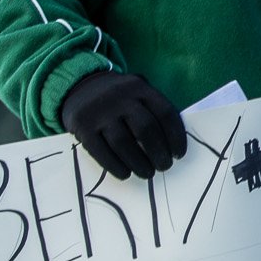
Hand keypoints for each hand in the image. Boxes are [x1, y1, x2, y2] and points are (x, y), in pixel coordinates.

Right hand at [60, 72, 186, 180]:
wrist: (80, 86)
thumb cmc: (119, 98)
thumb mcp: (138, 93)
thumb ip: (154, 111)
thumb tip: (172, 146)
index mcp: (139, 87)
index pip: (165, 113)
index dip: (176, 137)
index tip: (179, 154)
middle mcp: (120, 97)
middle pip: (146, 129)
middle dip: (159, 153)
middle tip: (164, 166)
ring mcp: (99, 111)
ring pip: (123, 143)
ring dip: (139, 163)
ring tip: (147, 173)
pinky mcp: (82, 126)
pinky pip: (101, 151)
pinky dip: (115, 166)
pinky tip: (125, 173)